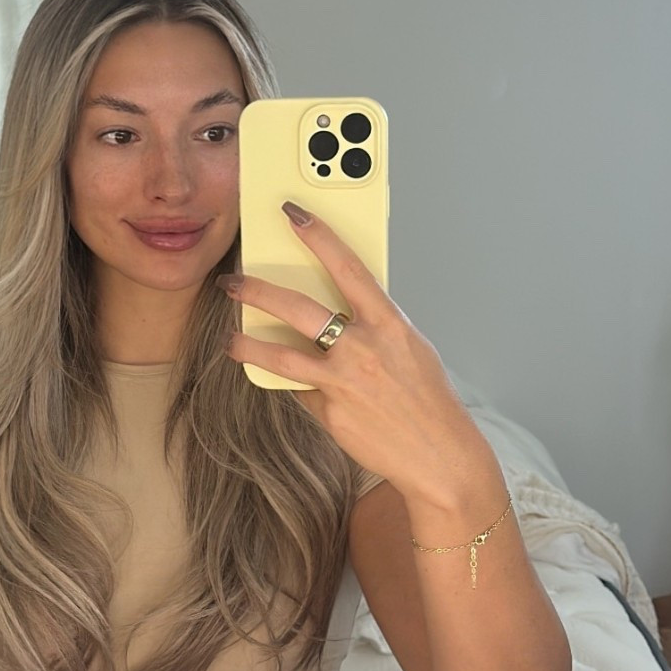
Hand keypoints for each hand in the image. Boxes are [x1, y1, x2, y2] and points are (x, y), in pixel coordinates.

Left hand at [222, 203, 500, 517]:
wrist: (439, 455)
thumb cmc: (427, 398)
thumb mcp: (409, 349)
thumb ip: (373, 327)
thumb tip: (334, 313)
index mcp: (389, 323)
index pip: (348, 268)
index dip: (319, 237)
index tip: (293, 215)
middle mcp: (363, 348)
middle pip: (298, 308)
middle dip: (259, 290)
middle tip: (234, 281)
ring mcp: (344, 382)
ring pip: (281, 355)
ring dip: (248, 343)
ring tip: (231, 339)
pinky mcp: (330, 412)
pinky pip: (301, 391)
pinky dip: (294, 385)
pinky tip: (288, 385)